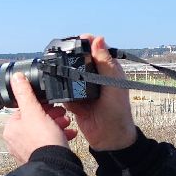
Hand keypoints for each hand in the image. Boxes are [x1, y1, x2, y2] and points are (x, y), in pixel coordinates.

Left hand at [2, 73, 78, 163]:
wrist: (55, 165)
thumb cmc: (43, 140)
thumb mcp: (34, 111)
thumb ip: (25, 93)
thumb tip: (16, 78)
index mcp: (11, 129)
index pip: (24, 110)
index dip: (40, 105)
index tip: (52, 105)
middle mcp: (15, 141)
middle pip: (34, 121)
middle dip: (51, 115)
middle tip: (62, 113)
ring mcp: (27, 150)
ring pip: (42, 132)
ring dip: (56, 125)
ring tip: (66, 123)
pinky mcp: (38, 157)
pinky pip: (48, 143)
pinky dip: (59, 137)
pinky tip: (69, 135)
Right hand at [64, 34, 135, 151]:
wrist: (110, 138)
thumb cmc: (118, 111)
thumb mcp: (114, 84)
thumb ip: (105, 63)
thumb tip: (99, 39)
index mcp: (107, 69)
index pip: (95, 49)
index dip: (86, 42)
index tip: (78, 38)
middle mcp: (95, 77)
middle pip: (79, 60)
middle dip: (71, 57)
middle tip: (62, 53)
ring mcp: (83, 89)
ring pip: (69, 75)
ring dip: (64, 74)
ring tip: (57, 71)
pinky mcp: (74, 101)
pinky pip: (63, 92)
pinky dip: (61, 92)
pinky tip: (60, 92)